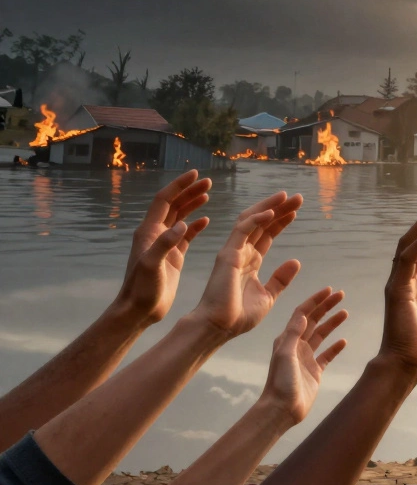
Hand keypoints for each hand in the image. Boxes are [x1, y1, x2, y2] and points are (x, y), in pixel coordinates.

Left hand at [115, 171, 211, 323]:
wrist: (140, 309)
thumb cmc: (143, 288)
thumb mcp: (153, 265)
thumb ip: (166, 243)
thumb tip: (181, 224)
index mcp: (149, 231)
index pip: (164, 200)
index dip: (178, 186)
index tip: (195, 174)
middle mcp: (156, 233)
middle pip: (173, 205)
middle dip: (189, 191)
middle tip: (208, 181)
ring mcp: (165, 244)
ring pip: (180, 217)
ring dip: (193, 204)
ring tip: (208, 194)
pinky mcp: (173, 256)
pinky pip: (185, 235)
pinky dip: (195, 225)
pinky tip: (206, 220)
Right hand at [191, 192, 303, 337]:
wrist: (219, 328)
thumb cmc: (239, 316)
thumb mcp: (268, 296)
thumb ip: (280, 279)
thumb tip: (296, 261)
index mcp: (250, 262)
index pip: (267, 234)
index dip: (280, 221)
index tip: (296, 210)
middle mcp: (241, 253)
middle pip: (261, 223)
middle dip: (279, 209)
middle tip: (297, 197)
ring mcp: (233, 252)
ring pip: (251, 221)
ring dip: (269, 207)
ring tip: (287, 196)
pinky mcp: (227, 255)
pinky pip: (242, 231)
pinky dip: (256, 219)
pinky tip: (272, 212)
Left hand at [261, 287, 347, 424]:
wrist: (282, 409)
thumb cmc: (281, 382)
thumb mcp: (285, 355)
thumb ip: (293, 334)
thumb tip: (304, 315)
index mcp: (287, 339)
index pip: (303, 314)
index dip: (315, 301)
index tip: (329, 291)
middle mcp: (296, 345)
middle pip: (314, 320)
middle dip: (326, 307)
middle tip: (341, 295)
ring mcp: (306, 358)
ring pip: (322, 335)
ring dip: (332, 323)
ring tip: (345, 312)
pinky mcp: (315, 371)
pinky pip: (327, 355)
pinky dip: (335, 347)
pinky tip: (344, 341)